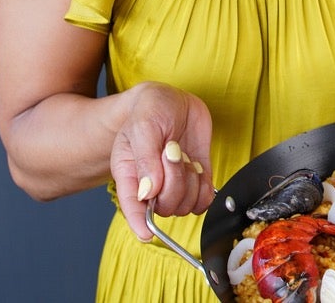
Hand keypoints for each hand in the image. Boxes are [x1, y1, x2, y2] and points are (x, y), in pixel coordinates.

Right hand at [110, 81, 215, 239]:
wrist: (171, 100)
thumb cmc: (149, 110)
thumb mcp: (143, 127)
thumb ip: (145, 159)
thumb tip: (148, 192)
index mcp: (129, 174)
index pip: (132, 208)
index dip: (139, 224)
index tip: (147, 234)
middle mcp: (151, 185)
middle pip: (166, 206)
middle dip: (174, 181)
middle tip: (171, 152)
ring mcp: (174, 183)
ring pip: (187, 205)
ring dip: (190, 181)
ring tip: (182, 155)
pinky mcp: (195, 178)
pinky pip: (204, 199)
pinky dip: (205, 185)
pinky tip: (196, 166)